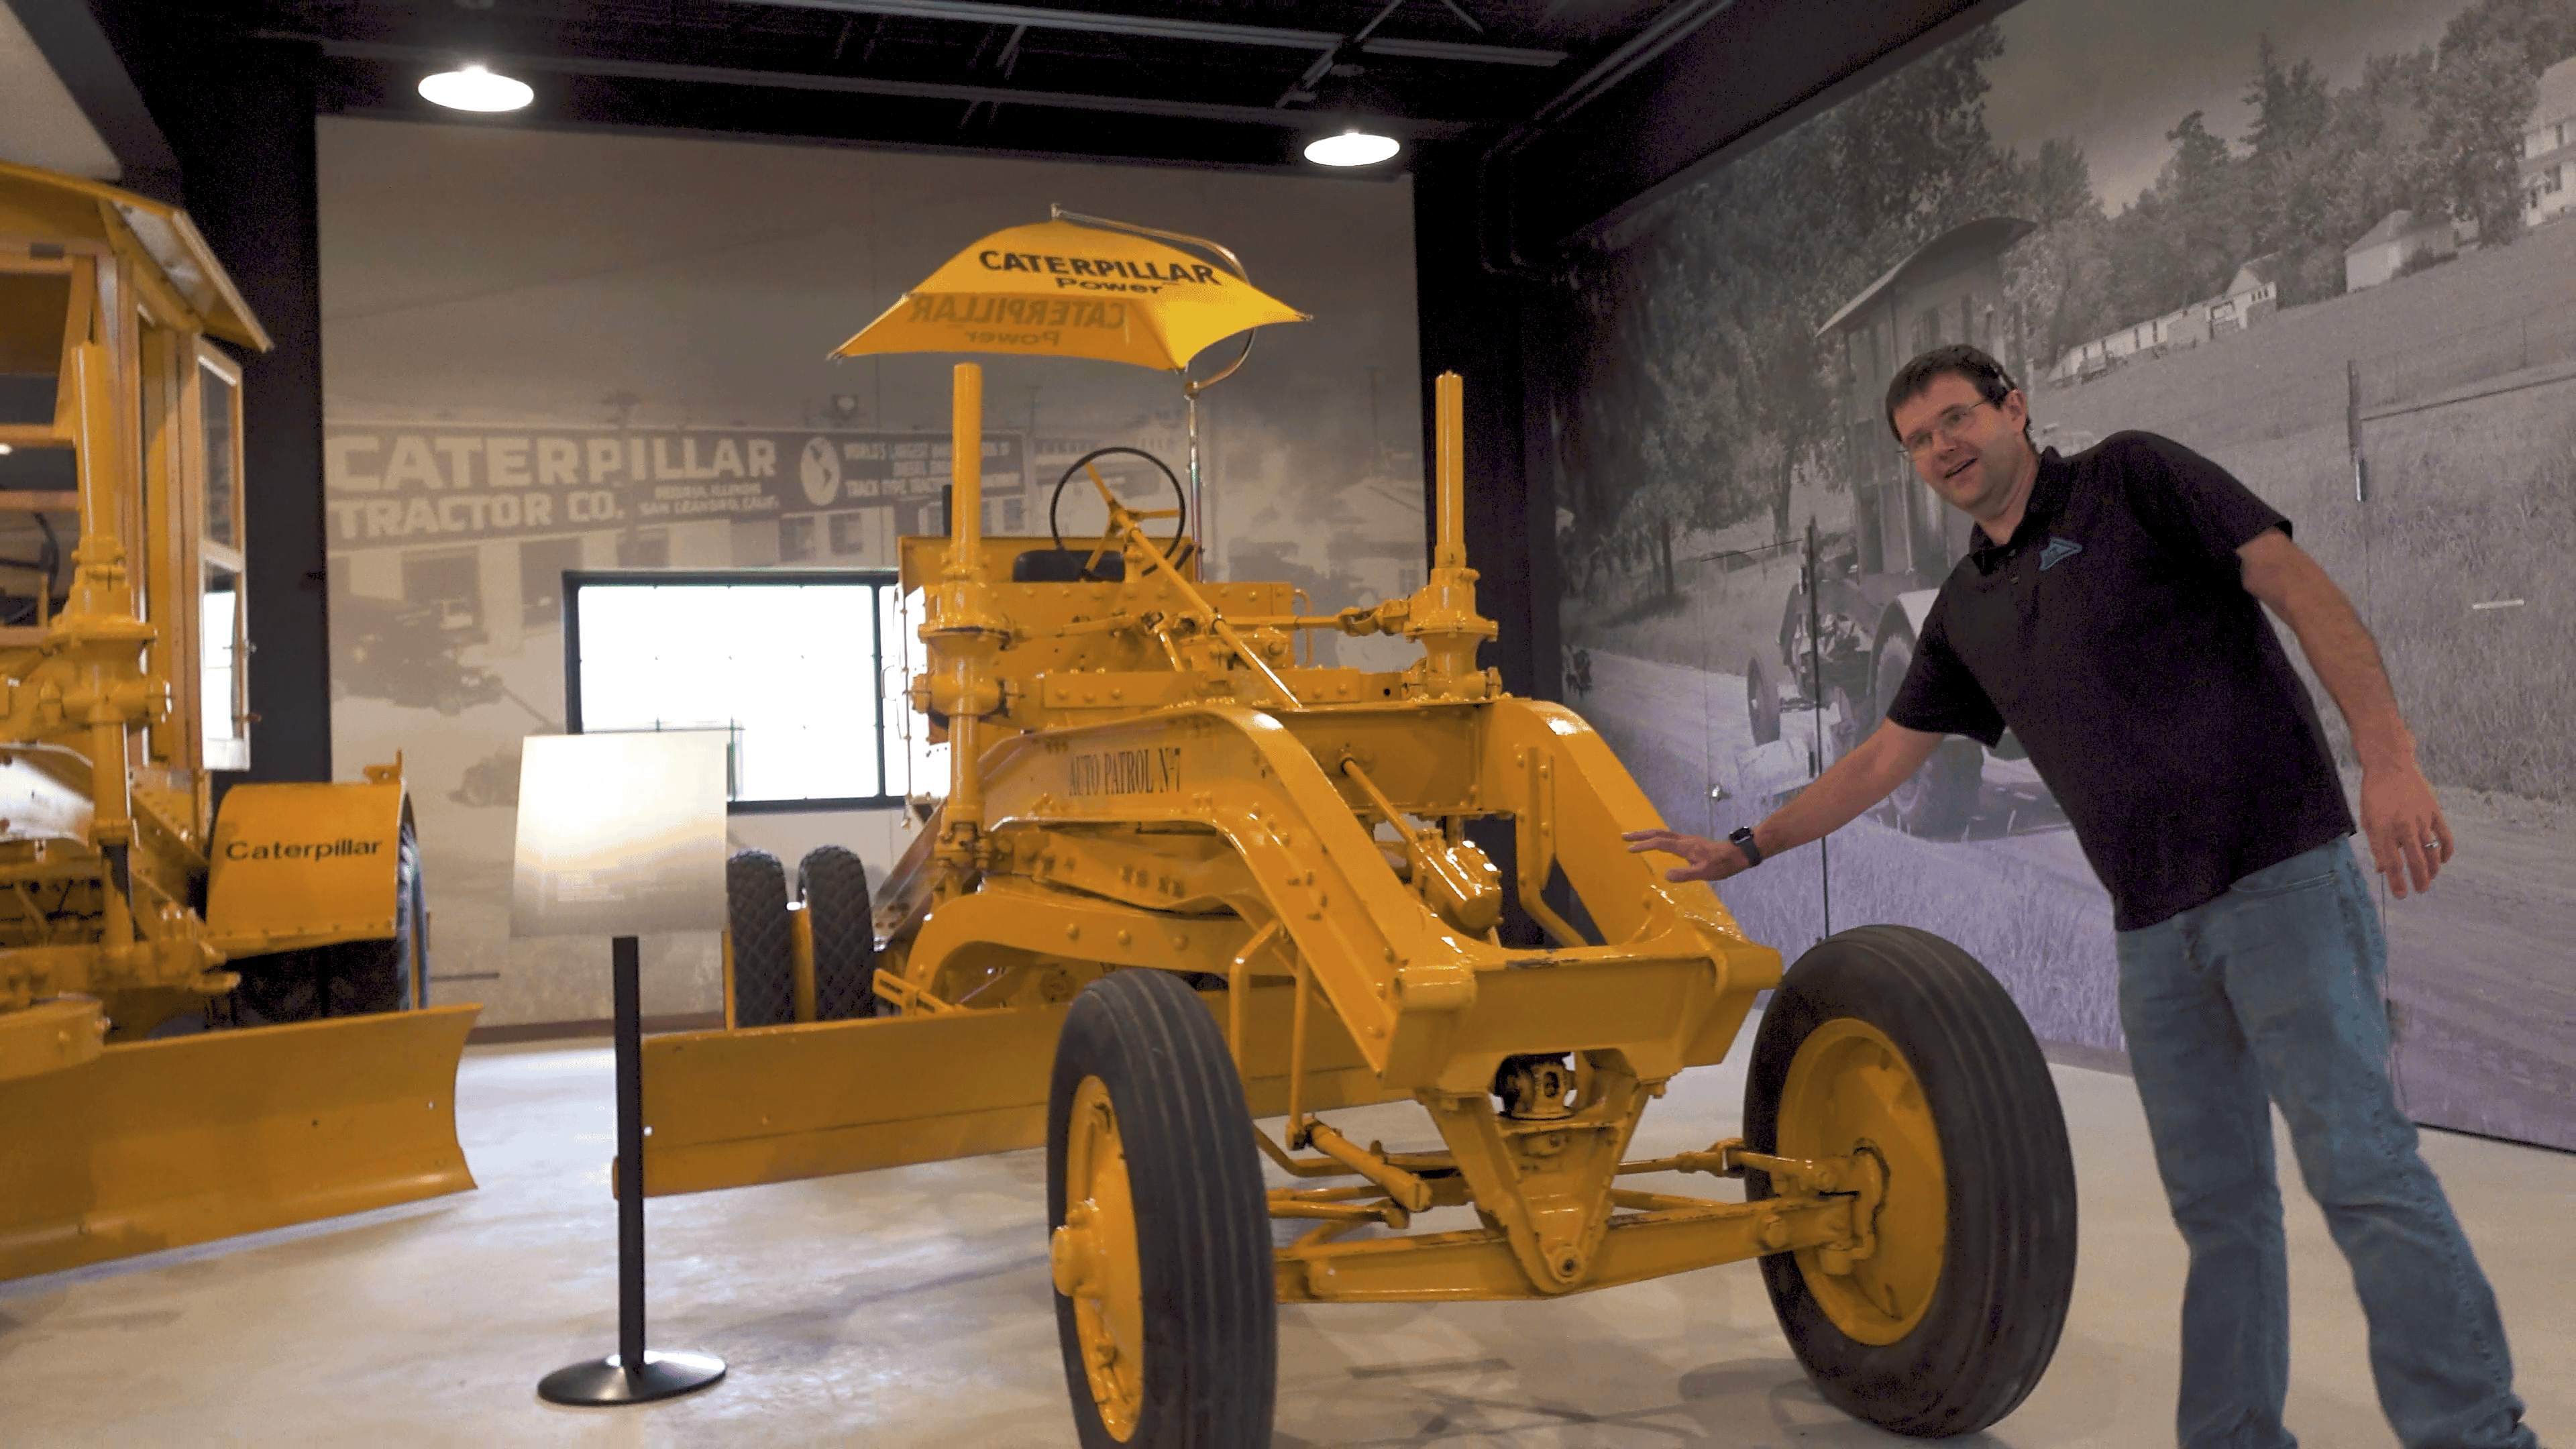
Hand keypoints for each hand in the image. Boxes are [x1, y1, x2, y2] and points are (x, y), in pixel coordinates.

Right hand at [1622, 827, 1750, 882]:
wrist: (1738, 854)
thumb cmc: (1722, 865)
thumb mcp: (1704, 873)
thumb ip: (1685, 874)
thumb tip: (1665, 876)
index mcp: (1684, 846)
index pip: (1659, 843)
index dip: (1643, 845)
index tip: (1629, 849)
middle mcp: (1684, 840)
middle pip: (1658, 833)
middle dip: (1640, 834)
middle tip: (1624, 836)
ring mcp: (1687, 840)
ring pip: (1663, 833)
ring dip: (1647, 835)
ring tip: (1635, 838)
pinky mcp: (1691, 843)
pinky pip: (1669, 837)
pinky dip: (1657, 837)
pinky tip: (1656, 843)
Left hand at [2357, 758, 2452, 897]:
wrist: (2390, 766)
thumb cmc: (2375, 794)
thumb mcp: (2368, 820)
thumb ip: (2377, 844)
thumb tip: (2382, 868)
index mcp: (2381, 830)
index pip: (2391, 863)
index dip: (2397, 882)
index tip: (2401, 894)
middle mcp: (2402, 827)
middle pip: (2414, 862)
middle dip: (2418, 881)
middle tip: (2419, 890)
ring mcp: (2420, 819)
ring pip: (2431, 852)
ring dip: (2432, 870)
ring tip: (2429, 880)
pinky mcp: (2434, 812)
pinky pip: (2445, 837)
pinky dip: (2446, 851)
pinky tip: (2443, 861)